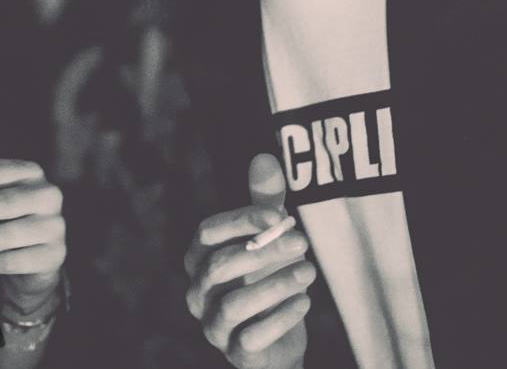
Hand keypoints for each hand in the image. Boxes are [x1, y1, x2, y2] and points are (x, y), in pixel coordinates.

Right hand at [183, 154, 315, 368]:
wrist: (278, 342)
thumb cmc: (267, 278)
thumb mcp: (268, 239)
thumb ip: (265, 203)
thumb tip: (265, 157)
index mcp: (199, 259)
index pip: (207, 233)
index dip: (241, 221)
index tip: (279, 216)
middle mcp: (197, 292)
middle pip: (220, 267)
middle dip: (264, 252)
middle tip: (302, 242)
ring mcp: (212, 326)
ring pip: (233, 304)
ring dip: (274, 285)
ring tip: (308, 272)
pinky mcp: (235, 353)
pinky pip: (252, 338)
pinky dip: (280, 319)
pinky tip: (305, 302)